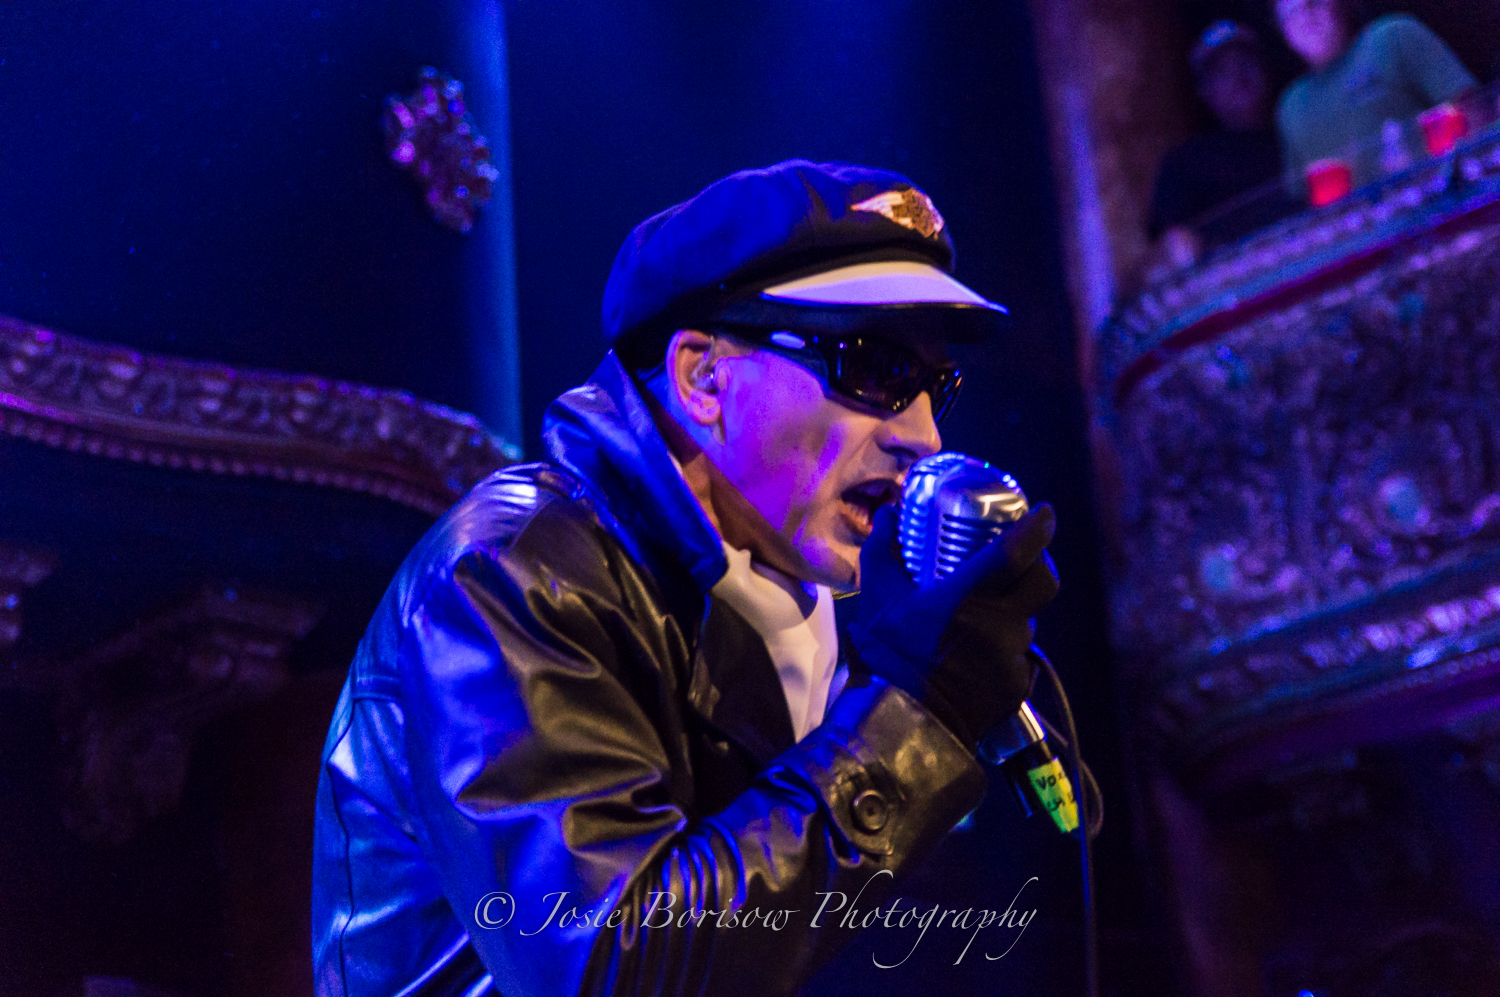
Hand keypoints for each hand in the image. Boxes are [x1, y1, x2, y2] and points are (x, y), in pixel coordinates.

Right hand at [849, 504, 1059, 751]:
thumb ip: (882, 550)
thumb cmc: (887, 657)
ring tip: (988, 610)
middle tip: (1025, 558)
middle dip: (1040, 564)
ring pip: (1029, 621)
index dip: (1038, 526)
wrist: (900, 723)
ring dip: (1016, 611)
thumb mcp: (877, 598)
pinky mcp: (1016, 686)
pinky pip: (1019, 656)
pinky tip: (980, 651)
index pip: (1017, 552)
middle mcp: (1000, 627)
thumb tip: (891, 514)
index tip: (1044, 512)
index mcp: (968, 600)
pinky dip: (1005, 648)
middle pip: (1044, 583)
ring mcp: (1012, 659)